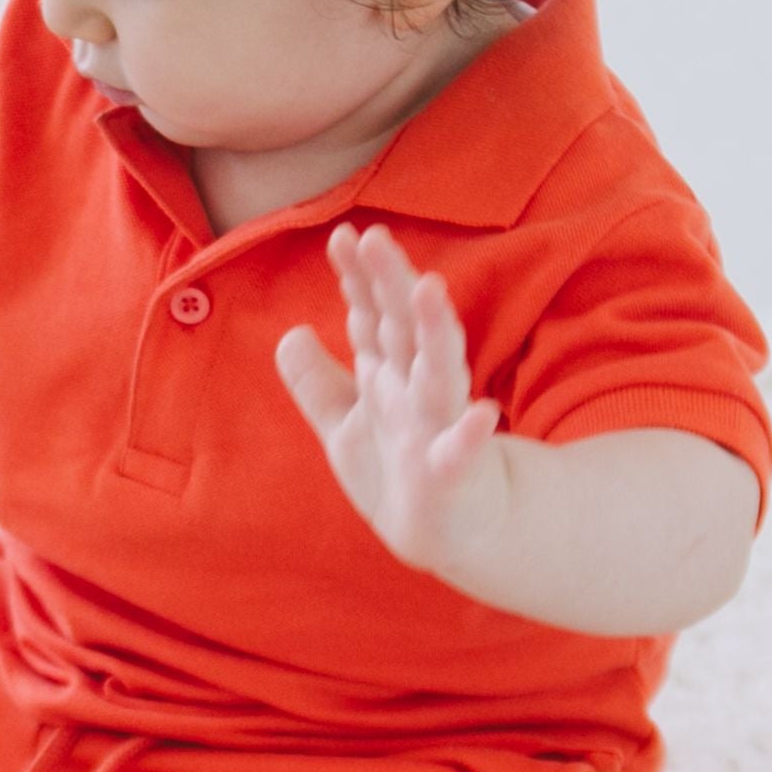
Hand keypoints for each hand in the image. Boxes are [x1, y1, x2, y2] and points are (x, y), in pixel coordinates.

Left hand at [272, 224, 511, 576]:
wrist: (450, 536)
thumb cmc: (397, 473)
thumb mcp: (347, 425)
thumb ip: (317, 381)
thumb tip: (290, 333)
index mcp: (390, 375)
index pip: (373, 316)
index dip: (359, 278)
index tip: (344, 236)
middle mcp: (416, 390)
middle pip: (403, 328)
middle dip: (390, 282)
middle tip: (375, 236)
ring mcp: (439, 428)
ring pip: (437, 371)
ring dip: (434, 331)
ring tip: (429, 288)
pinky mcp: (455, 475)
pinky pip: (463, 453)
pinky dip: (471, 435)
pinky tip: (482, 415)